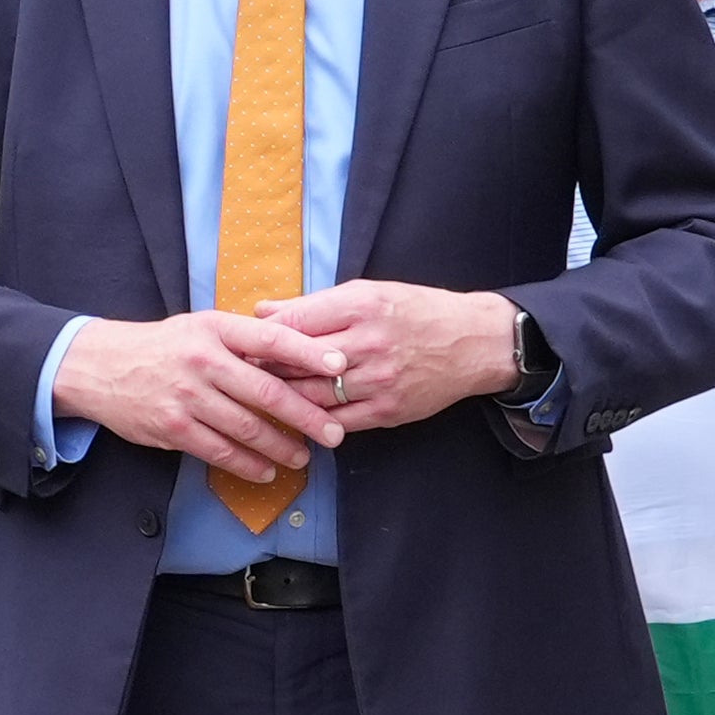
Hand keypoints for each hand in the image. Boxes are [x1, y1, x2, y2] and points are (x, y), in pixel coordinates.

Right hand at [52, 308, 347, 474]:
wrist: (101, 367)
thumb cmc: (164, 347)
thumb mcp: (201, 327)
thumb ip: (244, 339)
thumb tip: (300, 353)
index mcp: (215, 329)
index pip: (271, 338)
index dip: (308, 352)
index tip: (340, 365)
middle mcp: (202, 361)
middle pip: (266, 391)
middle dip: (306, 415)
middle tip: (334, 433)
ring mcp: (187, 396)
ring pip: (247, 427)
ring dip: (281, 447)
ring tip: (303, 457)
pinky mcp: (173, 428)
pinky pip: (220, 451)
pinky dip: (248, 464)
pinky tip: (266, 470)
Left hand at [253, 280, 529, 431]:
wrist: (473, 343)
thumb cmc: (416, 311)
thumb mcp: (367, 293)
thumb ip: (314, 304)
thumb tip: (263, 309)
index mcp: (360, 306)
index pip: (294, 324)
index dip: (261, 338)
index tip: (243, 345)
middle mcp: (368, 344)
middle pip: (298, 363)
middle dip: (265, 371)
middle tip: (241, 375)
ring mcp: (379, 380)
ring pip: (313, 396)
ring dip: (283, 398)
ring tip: (262, 397)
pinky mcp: (388, 410)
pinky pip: (337, 421)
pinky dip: (313, 421)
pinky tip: (296, 419)